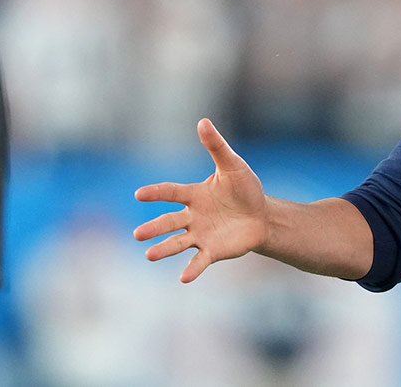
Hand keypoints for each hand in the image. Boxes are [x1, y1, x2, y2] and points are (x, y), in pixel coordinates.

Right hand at [134, 118, 268, 282]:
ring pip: (177, 242)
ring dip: (163, 249)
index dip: (156, 192)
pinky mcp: (212, 251)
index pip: (171, 192)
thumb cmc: (245, 189)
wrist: (262, 216)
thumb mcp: (233, 166)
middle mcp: (192, 216)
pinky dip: (191, 269)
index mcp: (194, 194)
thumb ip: (216, 147)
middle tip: (138, 234)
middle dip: (153, 228)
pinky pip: (198, 261)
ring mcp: (200, 235)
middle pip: (168, 221)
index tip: (139, 193)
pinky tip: (183, 278)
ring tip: (149, 255)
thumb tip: (203, 121)